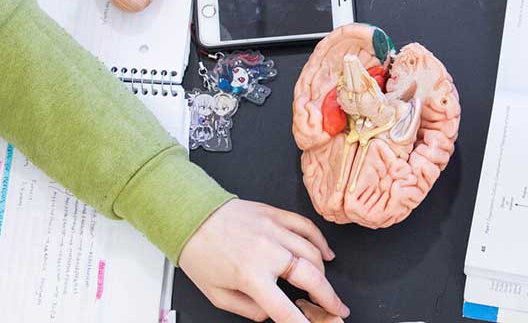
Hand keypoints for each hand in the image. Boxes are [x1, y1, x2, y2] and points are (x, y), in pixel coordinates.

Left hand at [179, 199, 349, 321]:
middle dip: (330, 298)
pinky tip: (326, 254)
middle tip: (338, 309)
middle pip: (312, 278)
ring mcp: (274, 230)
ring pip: (313, 253)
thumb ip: (248, 309)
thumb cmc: (199, 253)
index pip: (285, 309)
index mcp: (250, 275)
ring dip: (324, 273)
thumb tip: (270, 313)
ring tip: (324, 285)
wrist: (190, 215)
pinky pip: (307, 227)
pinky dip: (321, 242)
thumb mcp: (217, 294)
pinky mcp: (275, 215)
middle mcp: (267, 251)